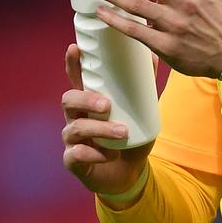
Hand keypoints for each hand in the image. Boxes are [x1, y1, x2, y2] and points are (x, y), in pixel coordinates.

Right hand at [61, 44, 153, 203]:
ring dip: (99, 129)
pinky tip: (110, 155)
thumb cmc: (130, 137)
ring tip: (122, 132)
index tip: (74, 48)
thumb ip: (143, 87)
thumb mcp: (140, 111)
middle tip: (106, 105)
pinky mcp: (73, 160)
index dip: (73, 64)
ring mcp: (72, 139)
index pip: (76, 79)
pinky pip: (76, 155)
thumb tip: (152, 55)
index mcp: (88, 101)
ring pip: (74, 128)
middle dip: (86, 100)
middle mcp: (75, 117)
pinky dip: (95, 154)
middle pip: (69, 100)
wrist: (129, 174)